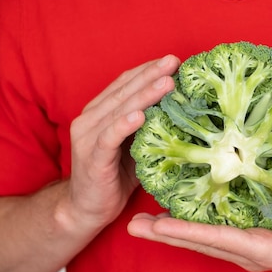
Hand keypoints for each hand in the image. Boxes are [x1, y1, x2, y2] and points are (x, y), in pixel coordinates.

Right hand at [65, 55, 180, 228]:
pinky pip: (109, 137)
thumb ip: (150, 130)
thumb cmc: (114, 178)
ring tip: (166, 82)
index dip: (148, 70)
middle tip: (174, 62)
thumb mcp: (136, 149)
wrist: (86, 209)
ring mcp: (88, 137)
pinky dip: (124, 124)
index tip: (173, 61)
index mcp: (100, 113)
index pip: (125, 84)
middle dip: (151, 75)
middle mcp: (90, 119)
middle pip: (124, 91)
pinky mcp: (92, 156)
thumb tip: (184, 116)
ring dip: (144, 95)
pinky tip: (140, 115)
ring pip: (120, 110)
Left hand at [127, 195, 271, 271]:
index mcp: (266, 249)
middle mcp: (247, 253)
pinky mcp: (240, 240)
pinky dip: (184, 227)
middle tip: (133, 227)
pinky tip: (164, 217)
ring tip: (138, 225)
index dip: (192, 232)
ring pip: (199, 241)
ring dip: (169, 234)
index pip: (223, 239)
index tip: (161, 225)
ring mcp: (241, 249)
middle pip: (201, 244)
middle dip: (167, 236)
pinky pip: (207, 235)